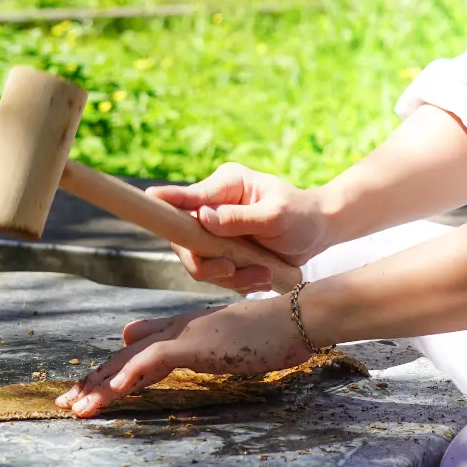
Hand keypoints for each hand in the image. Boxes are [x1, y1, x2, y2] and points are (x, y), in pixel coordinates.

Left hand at [55, 296, 311, 417]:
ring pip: (133, 360)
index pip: (136, 355)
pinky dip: (134, 373)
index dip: (109, 374)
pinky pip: (157, 360)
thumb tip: (142, 334)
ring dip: (103, 385)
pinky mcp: (197, 342)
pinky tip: (115, 388)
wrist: (295, 317)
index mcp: (182, 331)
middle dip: (94, 382)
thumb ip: (185, 338)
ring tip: (78, 407)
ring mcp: (185, 334)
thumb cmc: (266, 330)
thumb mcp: (219, 337)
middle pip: (125, 358)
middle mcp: (176, 329)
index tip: (86, 394)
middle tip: (66, 403)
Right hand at [148, 162, 331, 292]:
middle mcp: (214, 205)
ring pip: (199, 262)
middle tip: (233, 269)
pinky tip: (261, 276)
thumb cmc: (301, 215)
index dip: (167, 202)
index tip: (149, 199)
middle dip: (208, 262)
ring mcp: (215, 230)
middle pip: (185, 239)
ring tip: (262, 274)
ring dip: (230, 276)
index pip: (189, 196)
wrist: (317, 233)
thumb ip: (239, 218)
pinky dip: (237, 282)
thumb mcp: (275, 216)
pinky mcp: (222, 252)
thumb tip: (202, 216)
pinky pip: (216, 275)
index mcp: (226, 184)